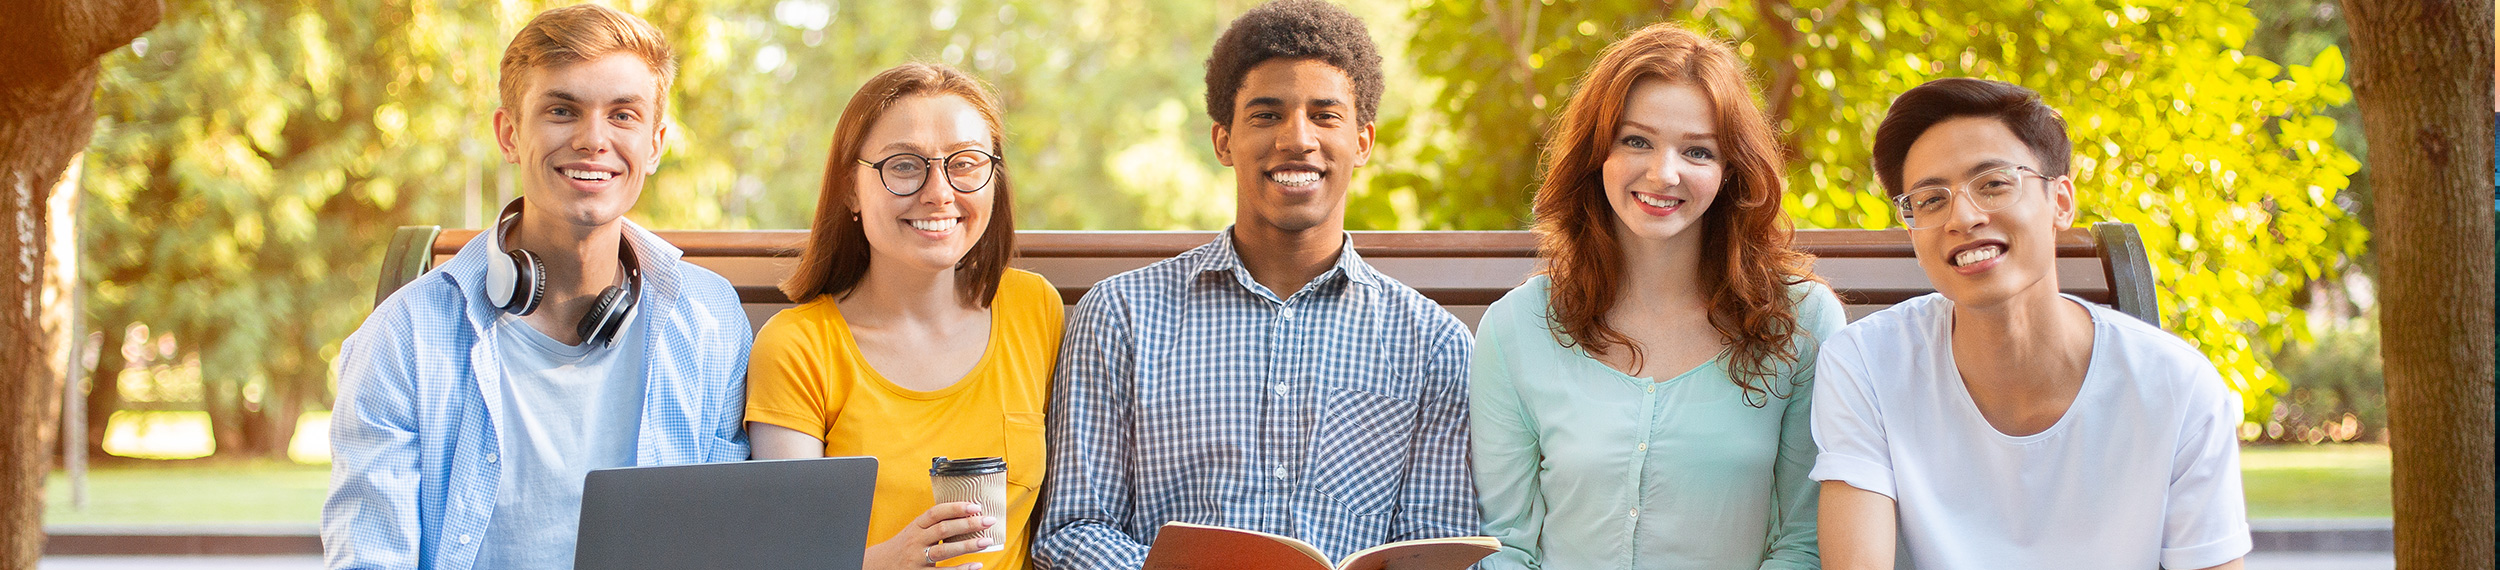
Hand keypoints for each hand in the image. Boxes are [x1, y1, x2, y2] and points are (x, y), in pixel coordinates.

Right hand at [862, 501, 999, 569]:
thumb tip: (964, 516)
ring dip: (967, 545)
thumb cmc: (902, 547)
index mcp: (915, 526)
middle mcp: (916, 541)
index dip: (955, 508)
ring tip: (986, 541)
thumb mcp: (913, 531)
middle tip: (988, 521)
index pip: (935, 513)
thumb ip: (932, 525)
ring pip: (944, 551)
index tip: (974, 505)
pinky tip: (976, 565)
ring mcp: (917, 559)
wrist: (878, 566)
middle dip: (967, 524)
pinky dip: (961, 569)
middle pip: (943, 530)